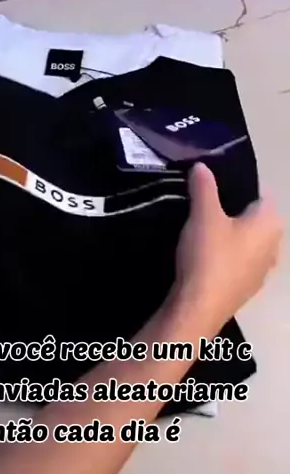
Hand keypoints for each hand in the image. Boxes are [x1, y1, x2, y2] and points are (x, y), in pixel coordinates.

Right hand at [175, 162, 282, 327]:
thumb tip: (202, 165)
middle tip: (202, 203)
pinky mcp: (248, 288)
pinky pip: (238, 262)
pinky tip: (203, 256)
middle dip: (231, 210)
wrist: (199, 307)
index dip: (235, 185)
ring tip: (199, 228)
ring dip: (228, 235)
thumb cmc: (208, 254)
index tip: (211, 184)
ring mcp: (263, 270)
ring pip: (246, 242)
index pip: (259, 193)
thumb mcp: (203, 214)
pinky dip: (225, 256)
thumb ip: (204, 186)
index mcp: (271, 223)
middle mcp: (275, 245)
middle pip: (252, 218)